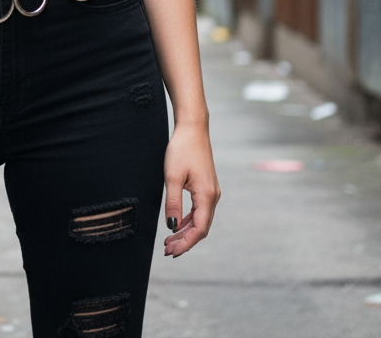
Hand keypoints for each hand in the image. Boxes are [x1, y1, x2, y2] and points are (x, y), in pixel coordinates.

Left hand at [162, 122, 219, 256]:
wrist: (193, 128)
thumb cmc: (182, 149)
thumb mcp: (172, 176)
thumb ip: (172, 202)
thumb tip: (171, 226)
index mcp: (207, 196)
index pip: (199, 230)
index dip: (186, 243)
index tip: (171, 252)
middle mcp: (213, 196)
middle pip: (200, 228)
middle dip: (184, 241)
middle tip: (167, 250)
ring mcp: (211, 191)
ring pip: (200, 220)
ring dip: (185, 231)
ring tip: (169, 241)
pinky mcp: (206, 186)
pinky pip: (199, 210)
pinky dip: (188, 220)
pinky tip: (177, 224)